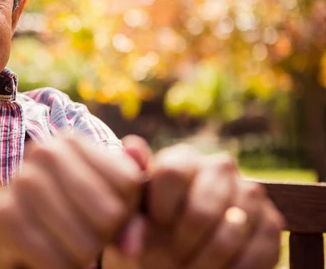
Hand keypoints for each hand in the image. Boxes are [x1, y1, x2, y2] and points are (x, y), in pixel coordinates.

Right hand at [0, 136, 143, 268]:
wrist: (1, 236)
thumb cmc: (61, 219)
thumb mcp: (101, 208)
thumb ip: (128, 216)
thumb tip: (133, 245)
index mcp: (71, 141)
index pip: (129, 182)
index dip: (125, 211)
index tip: (102, 215)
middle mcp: (46, 152)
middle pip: (110, 214)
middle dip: (103, 238)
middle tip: (82, 236)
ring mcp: (23, 181)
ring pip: (85, 243)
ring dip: (80, 258)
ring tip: (63, 247)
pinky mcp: (6, 217)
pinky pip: (57, 263)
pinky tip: (48, 261)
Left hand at [107, 144, 284, 268]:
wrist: (179, 254)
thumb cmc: (151, 231)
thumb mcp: (133, 211)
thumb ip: (131, 181)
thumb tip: (132, 145)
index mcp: (183, 158)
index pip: (172, 173)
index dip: (161, 210)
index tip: (155, 228)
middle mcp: (219, 167)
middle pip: (203, 208)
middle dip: (183, 243)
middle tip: (172, 258)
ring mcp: (249, 192)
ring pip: (231, 230)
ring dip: (207, 260)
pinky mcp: (272, 221)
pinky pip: (259, 249)